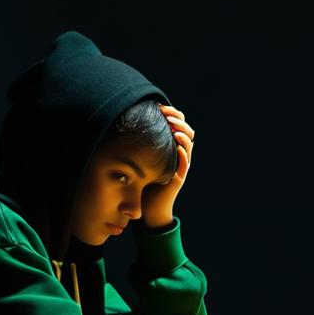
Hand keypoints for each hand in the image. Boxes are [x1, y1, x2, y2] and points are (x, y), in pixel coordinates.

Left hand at [141, 104, 195, 228]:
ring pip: (189, 144)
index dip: (173, 114)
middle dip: (178, 119)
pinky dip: (182, 153)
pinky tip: (176, 145)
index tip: (160, 107)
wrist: (149, 207)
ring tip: (172, 126)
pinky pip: (185, 163)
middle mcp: (179, 155)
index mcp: (172, 148)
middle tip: (166, 113)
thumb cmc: (143, 182)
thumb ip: (140, 143)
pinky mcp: (179, 177)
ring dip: (182, 133)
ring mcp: (181, 166)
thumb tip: (124, 124)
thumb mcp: (142, 158)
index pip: (179, 125)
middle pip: (188, 131)